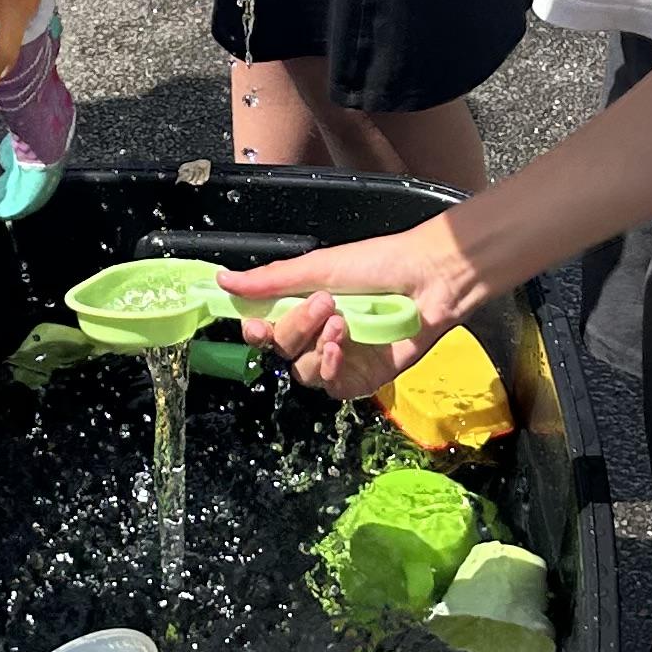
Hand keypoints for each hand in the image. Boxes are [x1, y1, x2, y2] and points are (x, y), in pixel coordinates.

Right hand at [218, 220, 476, 396]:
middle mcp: (316, 335)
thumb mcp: (319, 267)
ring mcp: (339, 359)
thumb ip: (271, 281)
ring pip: (303, 371)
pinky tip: (342, 348)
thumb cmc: (378, 264)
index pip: (263, 330)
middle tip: (325, 303)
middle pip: (281, 350)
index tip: (256, 324)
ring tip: (343, 322)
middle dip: (296, 328)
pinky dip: (331, 368)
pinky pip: (331, 387)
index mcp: (301, 307)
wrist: (429, 278)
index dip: (255, 331)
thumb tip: (222, 280)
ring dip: (317, 346)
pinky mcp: (362, 378)